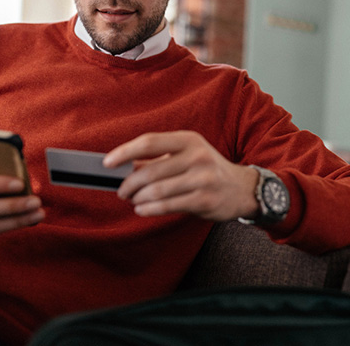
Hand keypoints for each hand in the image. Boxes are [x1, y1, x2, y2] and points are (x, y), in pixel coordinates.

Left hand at [105, 131, 258, 221]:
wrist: (241, 188)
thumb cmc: (208, 169)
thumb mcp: (187, 154)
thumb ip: (158, 159)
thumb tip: (126, 166)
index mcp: (189, 140)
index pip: (150, 142)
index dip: (125, 152)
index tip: (108, 162)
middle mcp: (197, 156)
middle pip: (150, 171)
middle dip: (129, 184)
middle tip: (122, 191)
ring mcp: (202, 178)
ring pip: (157, 191)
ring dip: (138, 198)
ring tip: (133, 201)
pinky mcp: (205, 200)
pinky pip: (168, 206)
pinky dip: (150, 209)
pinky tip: (142, 209)